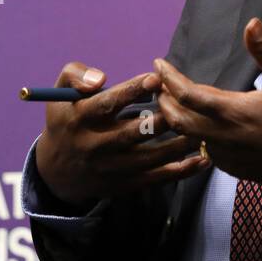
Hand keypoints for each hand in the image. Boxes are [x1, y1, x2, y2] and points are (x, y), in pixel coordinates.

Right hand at [34, 61, 210, 208]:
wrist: (57, 170)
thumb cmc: (68, 119)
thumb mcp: (60, 94)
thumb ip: (75, 75)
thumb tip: (99, 77)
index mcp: (80, 119)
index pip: (107, 104)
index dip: (131, 91)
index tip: (156, 79)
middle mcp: (95, 145)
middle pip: (132, 133)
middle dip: (161, 118)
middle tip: (186, 106)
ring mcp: (111, 168)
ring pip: (149, 158)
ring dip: (179, 145)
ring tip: (203, 130)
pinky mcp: (124, 185)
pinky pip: (156, 179)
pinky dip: (181, 171)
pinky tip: (204, 160)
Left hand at [153, 17, 261, 194]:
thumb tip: (251, 24)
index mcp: (237, 112)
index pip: (189, 95)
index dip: (169, 78)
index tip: (158, 64)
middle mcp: (227, 137)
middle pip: (178, 121)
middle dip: (164, 101)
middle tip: (158, 85)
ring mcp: (231, 157)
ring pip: (192, 138)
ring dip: (179, 120)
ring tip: (175, 102)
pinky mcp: (238, 169)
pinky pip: (208, 151)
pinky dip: (198, 136)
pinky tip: (204, 127)